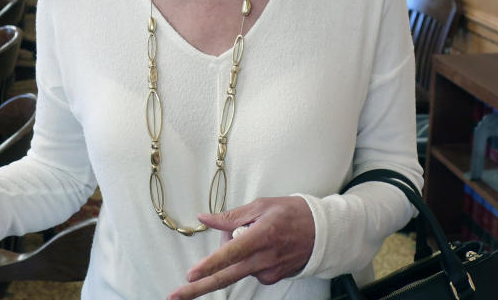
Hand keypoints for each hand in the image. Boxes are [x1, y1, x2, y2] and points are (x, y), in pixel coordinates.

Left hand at [167, 196, 313, 299]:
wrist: (322, 233)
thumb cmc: (292, 213)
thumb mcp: (262, 205)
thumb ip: (231, 216)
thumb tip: (205, 218)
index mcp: (261, 236)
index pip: (230, 254)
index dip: (209, 265)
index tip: (191, 275)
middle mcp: (263, 259)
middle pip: (224, 277)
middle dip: (198, 289)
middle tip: (175, 296)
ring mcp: (268, 272)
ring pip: (236, 267)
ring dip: (231, 255)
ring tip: (252, 232)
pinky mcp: (271, 279)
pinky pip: (248, 268)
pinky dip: (246, 258)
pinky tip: (260, 244)